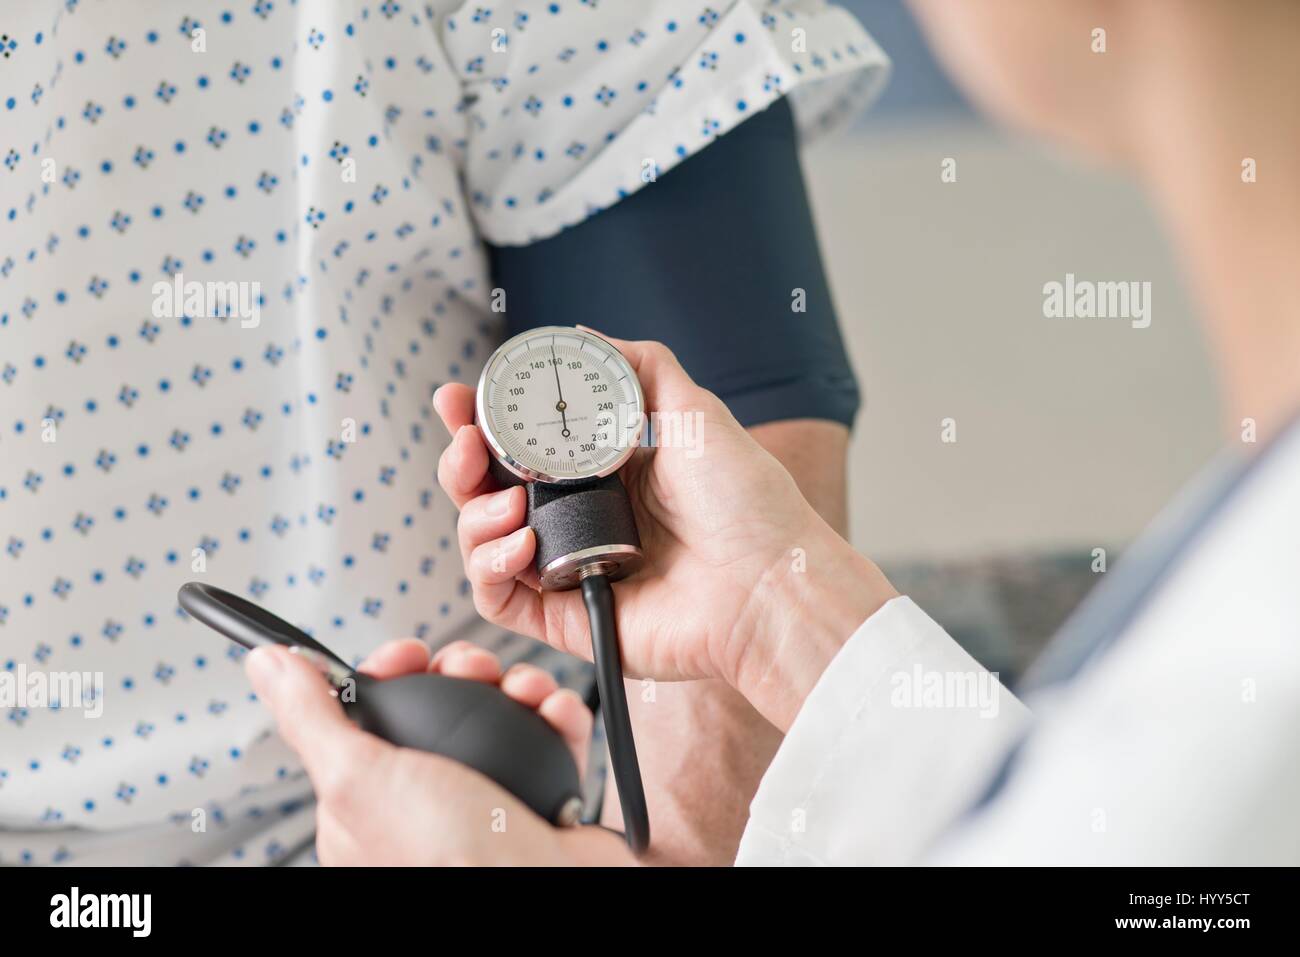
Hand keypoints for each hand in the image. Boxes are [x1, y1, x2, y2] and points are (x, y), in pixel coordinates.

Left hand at [245, 638, 632, 865]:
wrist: (546, 890)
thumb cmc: (449, 861)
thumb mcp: (359, 779)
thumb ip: (313, 719)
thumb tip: (268, 665)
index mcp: (371, 803)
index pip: (371, 715)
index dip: (392, 675)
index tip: (409, 656)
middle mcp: (430, 799)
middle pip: (441, 703)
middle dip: (461, 671)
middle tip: (471, 670)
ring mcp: (489, 796)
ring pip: (499, 713)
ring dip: (517, 686)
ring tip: (524, 691)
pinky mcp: (544, 795)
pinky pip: (552, 737)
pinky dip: (558, 716)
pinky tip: (555, 712)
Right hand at [435, 331, 896, 730]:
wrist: (768, 583)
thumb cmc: (746, 504)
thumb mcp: (695, 412)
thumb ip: (640, 368)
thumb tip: (581, 335)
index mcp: (603, 473)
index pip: (520, 445)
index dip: (480, 421)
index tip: (456, 399)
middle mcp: (580, 519)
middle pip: (487, 491)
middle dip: (461, 463)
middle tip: (465, 443)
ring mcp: (570, 568)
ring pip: (481, 542)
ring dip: (473, 515)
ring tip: (507, 502)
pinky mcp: (567, 617)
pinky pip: (496, 598)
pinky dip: (488, 567)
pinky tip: (517, 543)